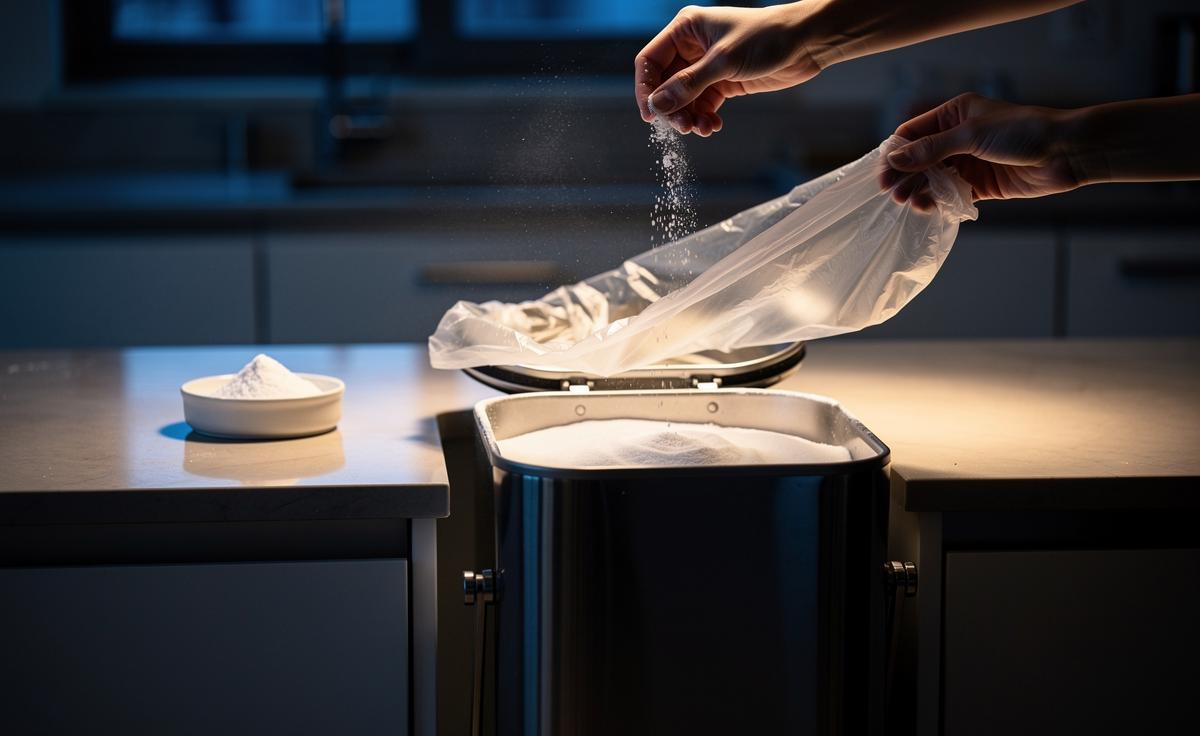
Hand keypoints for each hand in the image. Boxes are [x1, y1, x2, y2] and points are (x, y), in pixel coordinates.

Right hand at [635, 3, 822, 135]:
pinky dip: (704, 117)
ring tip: (702, 129)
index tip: (650, 116)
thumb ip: (688, 85)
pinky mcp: (723, 81)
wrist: (806, 43)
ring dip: (689, 117)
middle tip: (682, 127)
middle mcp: (691, 47)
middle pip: (665, 84)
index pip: (650, 61)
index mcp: (685, 29)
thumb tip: (657, 106)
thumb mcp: (723, 62)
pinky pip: (703, 104)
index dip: (646, 89)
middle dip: (672, 108)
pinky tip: (713, 126)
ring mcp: (707, 65)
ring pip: (684, 98)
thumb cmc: (766, 38)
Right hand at [881, 93, 1081, 209]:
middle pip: (920, 158)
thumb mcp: (971, 136)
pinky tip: (928, 208)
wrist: (1067, 152)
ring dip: (919, 190)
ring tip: (908, 203)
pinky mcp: (981, 185)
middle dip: (905, 175)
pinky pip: (952, 194)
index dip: (896, 153)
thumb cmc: (1023, 132)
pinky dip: (938, 201)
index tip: (883, 175)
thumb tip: (895, 159)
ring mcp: (969, 162)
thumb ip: (932, 149)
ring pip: (934, 178)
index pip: (913, 133)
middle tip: (892, 194)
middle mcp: (958, 137)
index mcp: (955, 114)